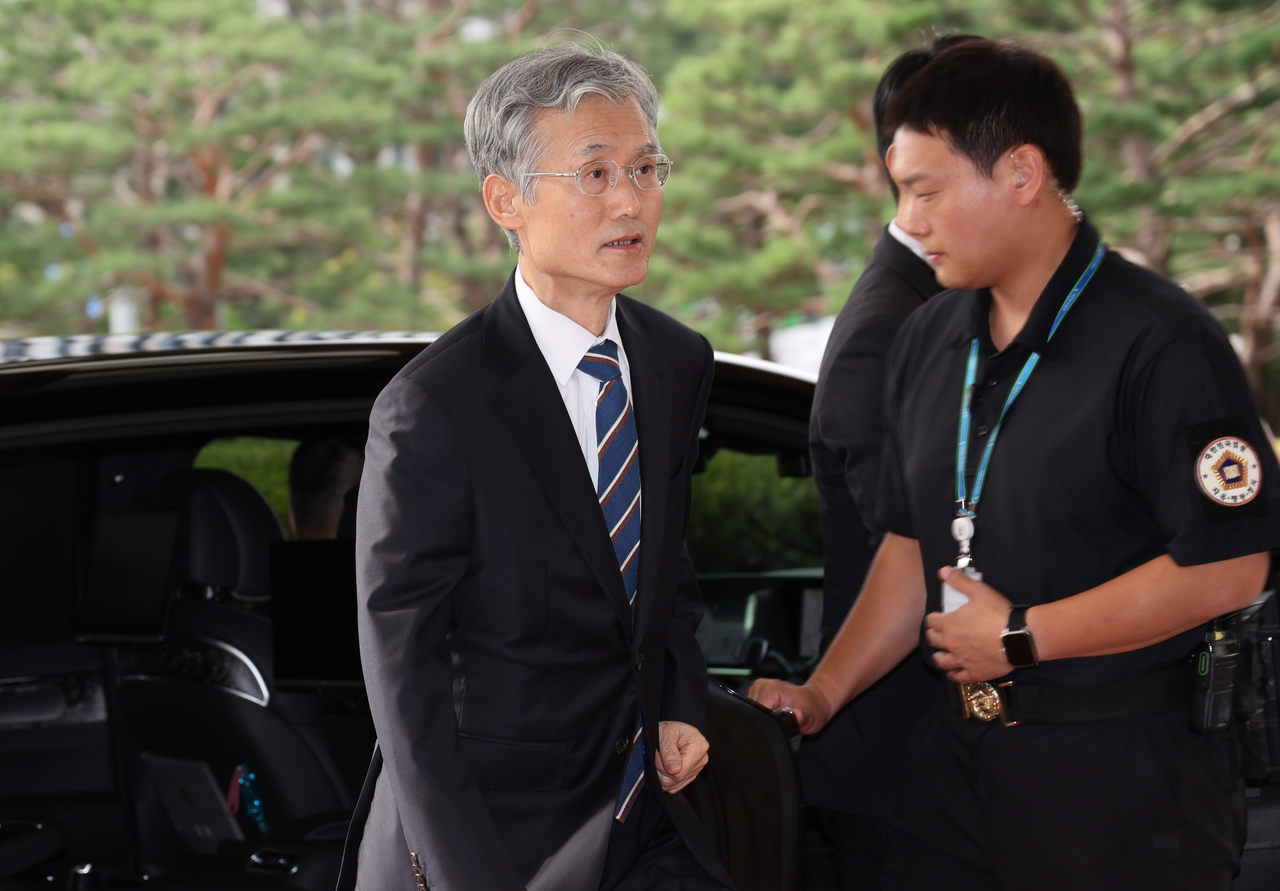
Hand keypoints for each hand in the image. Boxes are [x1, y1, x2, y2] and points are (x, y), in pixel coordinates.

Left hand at [655, 721, 708, 793]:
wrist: (676, 728)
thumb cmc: (672, 728)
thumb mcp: (666, 733)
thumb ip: (669, 752)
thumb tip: (674, 770)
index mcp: (698, 747)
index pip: (680, 772)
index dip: (664, 766)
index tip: (658, 753)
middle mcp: (701, 760)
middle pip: (677, 779)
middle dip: (662, 769)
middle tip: (658, 754)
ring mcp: (697, 769)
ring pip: (674, 785)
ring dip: (663, 774)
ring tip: (662, 759)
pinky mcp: (691, 775)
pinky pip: (676, 786)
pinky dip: (667, 778)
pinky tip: (666, 766)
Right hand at [747, 678, 834, 734]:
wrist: (813, 701)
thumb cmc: (811, 708)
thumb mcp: (810, 716)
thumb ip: (801, 717)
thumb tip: (796, 716)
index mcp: (771, 688)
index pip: (757, 711)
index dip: (766, 722)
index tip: (778, 724)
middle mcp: (761, 685)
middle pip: (753, 711)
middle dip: (765, 720)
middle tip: (782, 720)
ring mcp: (758, 689)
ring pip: (752, 711)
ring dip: (764, 717)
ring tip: (779, 715)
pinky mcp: (756, 693)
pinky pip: (753, 709)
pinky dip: (763, 714)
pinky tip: (774, 713)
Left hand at [926, 566, 1014, 682]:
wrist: (1019, 637)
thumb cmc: (998, 614)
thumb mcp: (979, 591)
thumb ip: (960, 581)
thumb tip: (943, 571)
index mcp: (949, 624)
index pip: (931, 621)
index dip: (933, 618)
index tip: (937, 618)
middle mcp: (951, 644)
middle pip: (933, 641)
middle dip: (933, 636)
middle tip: (938, 633)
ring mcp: (961, 660)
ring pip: (942, 661)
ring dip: (939, 656)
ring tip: (942, 653)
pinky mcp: (974, 672)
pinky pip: (958, 677)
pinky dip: (954, 674)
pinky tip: (954, 672)